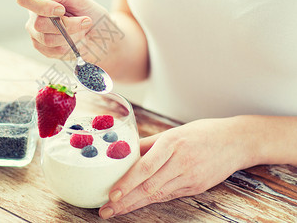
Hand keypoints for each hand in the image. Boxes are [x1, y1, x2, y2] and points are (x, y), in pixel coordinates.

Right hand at [16, 0, 108, 60]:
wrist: (101, 35)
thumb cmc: (89, 12)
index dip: (42, 6)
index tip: (61, 9)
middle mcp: (33, 14)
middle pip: (39, 23)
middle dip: (67, 25)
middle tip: (85, 21)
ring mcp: (36, 33)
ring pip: (48, 39)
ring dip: (72, 35)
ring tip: (83, 30)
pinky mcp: (44, 49)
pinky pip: (55, 51)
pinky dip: (72, 45)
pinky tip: (78, 39)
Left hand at [99, 117, 254, 218]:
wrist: (236, 142)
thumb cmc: (202, 133)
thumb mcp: (173, 132)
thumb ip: (149, 144)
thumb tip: (123, 152)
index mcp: (172, 143)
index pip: (146, 167)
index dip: (128, 182)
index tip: (111, 194)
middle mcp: (181, 162)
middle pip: (149, 186)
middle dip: (125, 201)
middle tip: (106, 211)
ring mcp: (190, 177)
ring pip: (158, 195)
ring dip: (135, 204)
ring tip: (115, 211)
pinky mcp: (196, 187)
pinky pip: (169, 195)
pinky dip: (151, 201)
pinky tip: (137, 205)